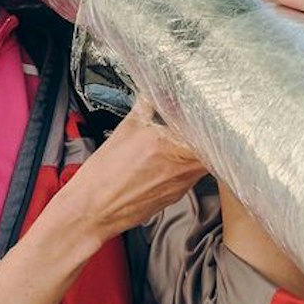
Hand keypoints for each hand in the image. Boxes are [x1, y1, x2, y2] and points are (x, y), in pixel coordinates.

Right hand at [54, 104, 206, 240]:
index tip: (205, 112)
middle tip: (195, 125)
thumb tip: (156, 92)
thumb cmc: (103, 175)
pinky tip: (169, 163)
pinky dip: (185, 167)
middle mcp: (181, 168)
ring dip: (197, 151)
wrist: (92, 210)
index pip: (206, 129)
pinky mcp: (177, 196)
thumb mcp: (124, 129)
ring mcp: (182, 184)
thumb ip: (147, 107)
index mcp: (169, 145)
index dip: (209, 119)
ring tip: (181, 143)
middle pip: (211, 147)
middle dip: (205, 135)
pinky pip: (190, 176)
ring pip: (203, 162)